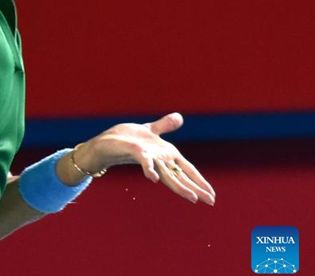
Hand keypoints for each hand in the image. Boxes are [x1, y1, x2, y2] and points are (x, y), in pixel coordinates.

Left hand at [76, 112, 215, 204]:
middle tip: (211, 202)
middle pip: (180, 176)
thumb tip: (179, 117)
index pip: (187, 170)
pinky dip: (149, 169)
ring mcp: (148, 158)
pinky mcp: (136, 153)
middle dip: (196, 188)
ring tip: (192, 198)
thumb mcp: (149, 130)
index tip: (212, 195)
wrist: (105, 142)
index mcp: (166, 155)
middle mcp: (159, 160)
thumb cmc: (126, 139)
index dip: (199, 181)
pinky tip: (153, 178)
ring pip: (166, 174)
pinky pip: (145, 162)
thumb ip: (164, 126)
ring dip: (179, 186)